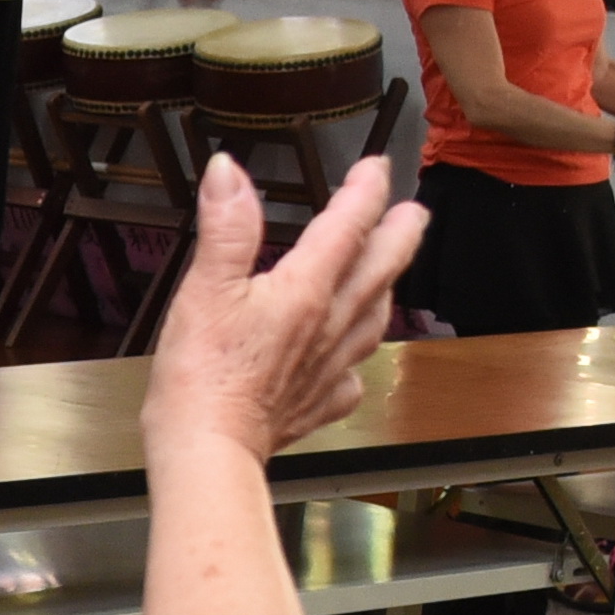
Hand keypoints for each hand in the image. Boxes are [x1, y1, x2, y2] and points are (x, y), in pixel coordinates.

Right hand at [145, 154, 424, 462]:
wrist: (209, 447)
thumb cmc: (203, 375)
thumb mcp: (204, 288)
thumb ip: (226, 226)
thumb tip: (229, 172)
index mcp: (307, 290)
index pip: (349, 226)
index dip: (366, 190)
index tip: (375, 168)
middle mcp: (331, 324)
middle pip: (381, 268)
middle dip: (400, 233)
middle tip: (411, 211)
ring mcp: (331, 365)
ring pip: (376, 318)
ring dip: (386, 287)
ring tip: (387, 272)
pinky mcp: (319, 401)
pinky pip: (351, 376)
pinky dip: (355, 360)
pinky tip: (348, 361)